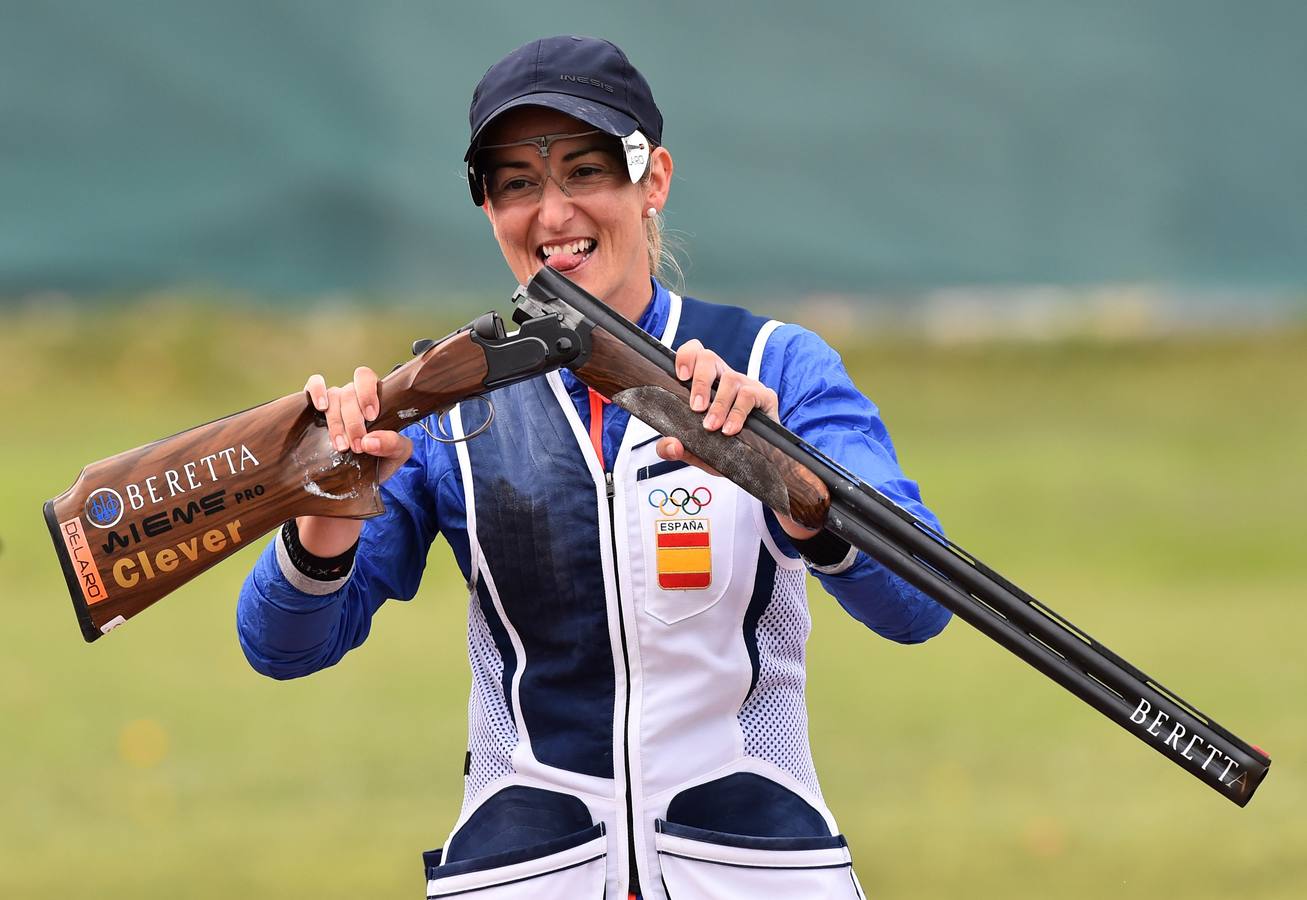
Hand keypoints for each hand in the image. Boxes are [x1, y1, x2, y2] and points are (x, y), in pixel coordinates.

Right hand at [297, 367, 413, 555]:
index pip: (368, 379)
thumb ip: (393, 444)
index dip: (368, 393)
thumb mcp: (397, 455)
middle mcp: (353, 396)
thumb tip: (370, 440)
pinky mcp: (314, 407)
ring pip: (333, 396)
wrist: (357, 482)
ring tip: (340, 446)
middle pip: (350, 393)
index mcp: (375, 400)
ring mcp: (334, 400)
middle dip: (353, 421)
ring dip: (336, 422)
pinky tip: (320, 408)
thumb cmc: (380, 462)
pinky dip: (316, 392)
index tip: (371, 416)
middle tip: (357, 446)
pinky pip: (313, 385)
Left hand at [654, 340, 819, 540]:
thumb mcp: (694, 450)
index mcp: (706, 381)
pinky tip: (730, 429)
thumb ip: (675, 448)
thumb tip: (670, 445)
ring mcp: (746, 384)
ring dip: (719, 403)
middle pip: (709, 358)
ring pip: (730, 378)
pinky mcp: (764, 397)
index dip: (686, 357)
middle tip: (695, 408)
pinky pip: (750, 395)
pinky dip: (737, 413)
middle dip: (700, 382)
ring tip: (712, 426)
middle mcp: (724, 377)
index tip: (680, 377)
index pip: (695, 353)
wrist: (755, 463)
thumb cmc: (723, 447)